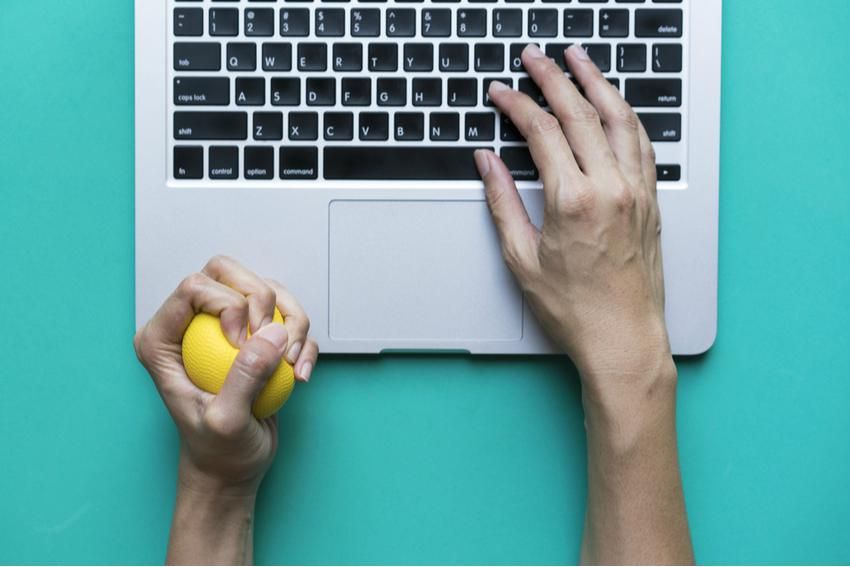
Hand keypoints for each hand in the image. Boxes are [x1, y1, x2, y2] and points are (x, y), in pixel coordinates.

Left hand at [134, 256, 318, 493]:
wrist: (235, 467)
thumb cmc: (218, 451)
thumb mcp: (226, 422)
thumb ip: (245, 378)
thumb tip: (273, 334)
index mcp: (163, 339)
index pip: (194, 287)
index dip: (227, 305)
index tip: (242, 345)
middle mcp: (191, 324)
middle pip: (228, 272)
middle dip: (261, 300)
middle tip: (270, 342)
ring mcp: (225, 326)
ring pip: (264, 288)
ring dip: (290, 320)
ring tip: (290, 363)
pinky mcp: (255, 335)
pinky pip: (286, 314)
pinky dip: (302, 340)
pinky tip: (300, 373)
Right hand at [477, 46, 692, 563]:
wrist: (623, 339)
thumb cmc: (574, 309)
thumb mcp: (522, 259)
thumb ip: (502, 202)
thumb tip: (488, 164)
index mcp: (573, 200)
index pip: (543, 132)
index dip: (517, 105)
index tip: (501, 92)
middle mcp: (610, 188)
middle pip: (580, 113)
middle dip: (553, 78)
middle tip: (534, 58)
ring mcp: (636, 191)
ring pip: (619, 118)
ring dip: (597, 83)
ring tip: (579, 60)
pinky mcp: (650, 201)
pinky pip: (641, 143)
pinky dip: (625, 115)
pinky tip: (615, 105)